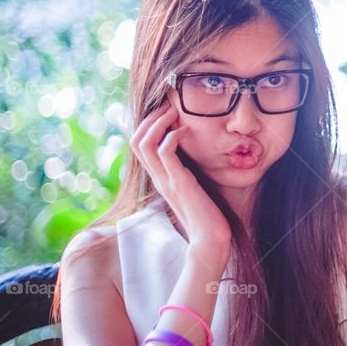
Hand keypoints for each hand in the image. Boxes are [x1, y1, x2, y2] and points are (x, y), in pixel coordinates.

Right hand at [129, 98, 231, 252]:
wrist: (210, 239)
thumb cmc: (206, 214)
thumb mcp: (193, 187)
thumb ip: (187, 172)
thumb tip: (192, 156)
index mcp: (160, 177)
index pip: (139, 145)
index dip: (148, 124)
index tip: (166, 112)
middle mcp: (158, 177)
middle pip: (136, 140)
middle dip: (150, 118)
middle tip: (168, 106)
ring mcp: (166, 180)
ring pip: (145, 143)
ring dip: (158, 122)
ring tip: (174, 113)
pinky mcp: (179, 183)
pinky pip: (165, 153)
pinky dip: (172, 136)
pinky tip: (185, 131)